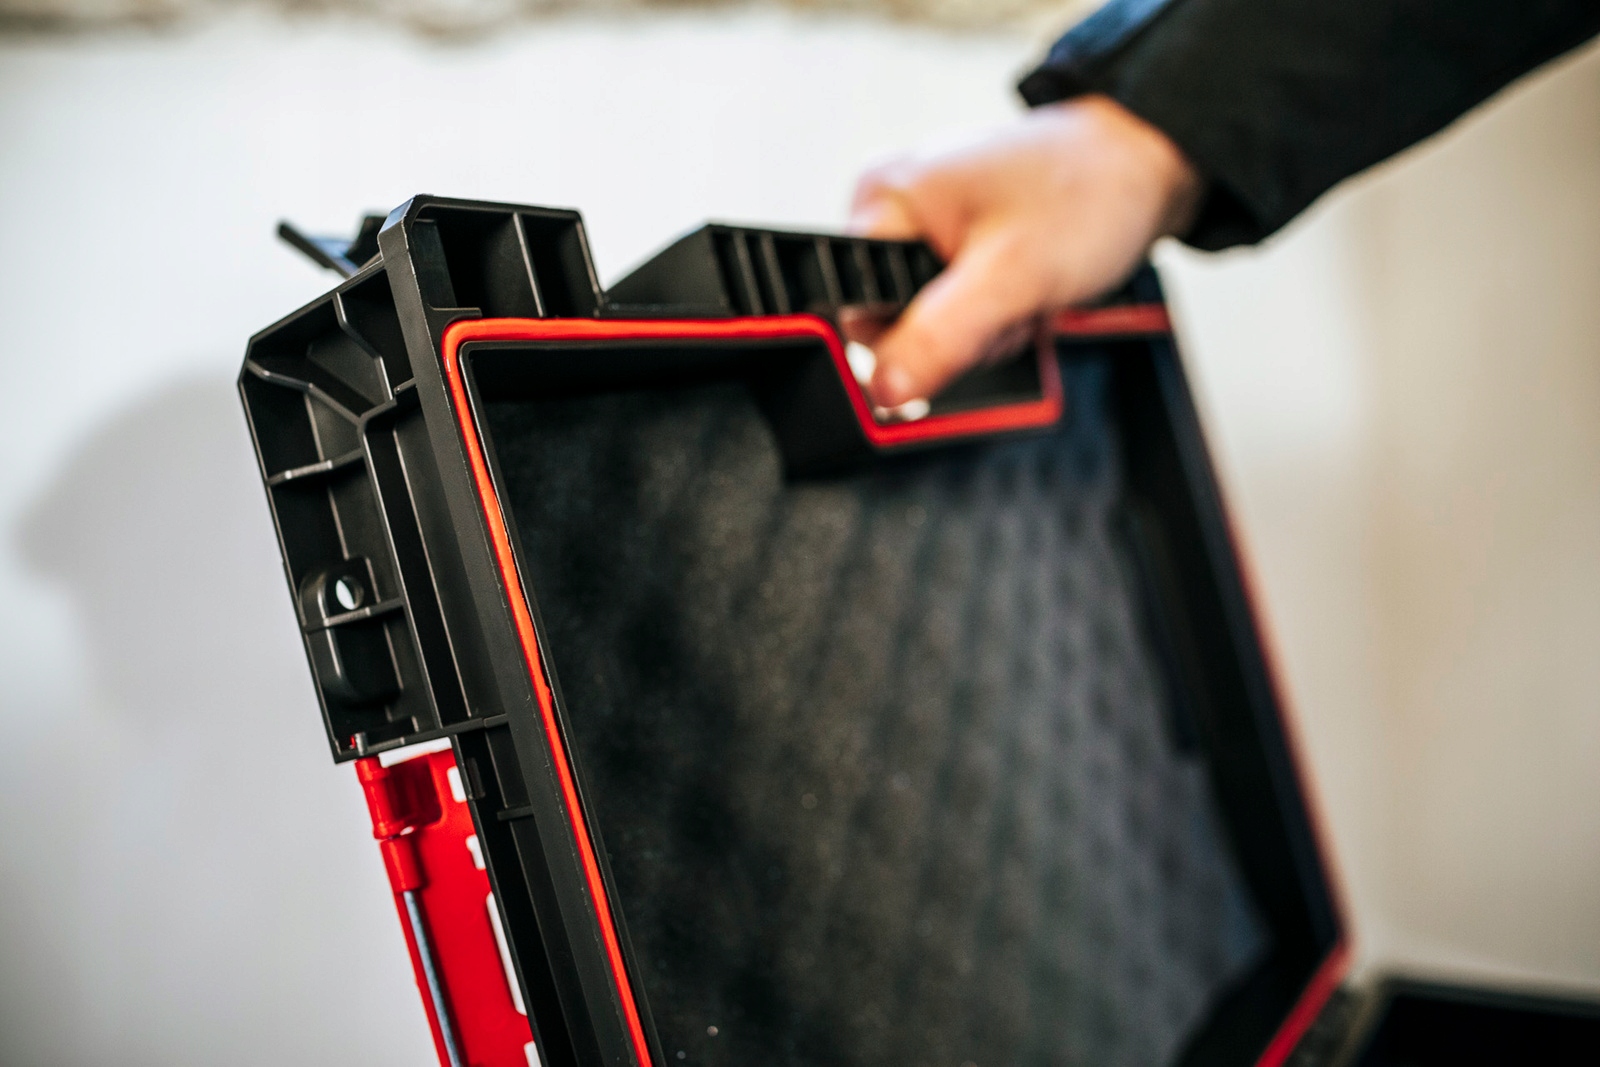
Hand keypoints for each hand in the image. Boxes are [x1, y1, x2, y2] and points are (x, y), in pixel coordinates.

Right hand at [847, 95, 1202, 408]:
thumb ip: (938, 338)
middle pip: (893, 320)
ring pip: (929, 322)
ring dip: (983, 328)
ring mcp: (927, 221)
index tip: (966, 326)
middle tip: (1009, 304)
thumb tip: (884, 391)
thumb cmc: (1087, 193)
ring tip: (1025, 291)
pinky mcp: (957, 237)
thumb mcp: (1011, 277)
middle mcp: (895, 205)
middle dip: (955, 335)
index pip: (857, 309)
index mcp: (885, 198)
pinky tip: (1024, 291)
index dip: (907, 339)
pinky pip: (955, 306)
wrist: (1147, 162)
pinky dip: (994, 313)